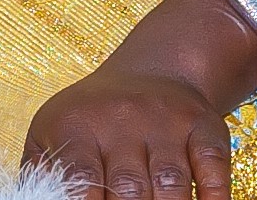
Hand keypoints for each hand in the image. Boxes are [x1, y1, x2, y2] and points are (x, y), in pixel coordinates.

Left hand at [24, 63, 234, 199]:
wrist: (153, 69)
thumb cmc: (93, 118)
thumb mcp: (53, 134)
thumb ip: (43, 173)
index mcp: (78, 126)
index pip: (80, 180)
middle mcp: (123, 119)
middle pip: (129, 190)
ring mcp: (166, 122)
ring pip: (171, 185)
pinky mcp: (204, 125)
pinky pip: (213, 167)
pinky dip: (213, 196)